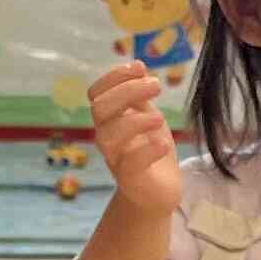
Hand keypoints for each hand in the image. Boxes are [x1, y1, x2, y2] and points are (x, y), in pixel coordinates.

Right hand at [86, 60, 183, 218]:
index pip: (96, 93)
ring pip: (109, 136)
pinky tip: (164, 144)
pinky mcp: (131, 180)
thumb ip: (140, 96)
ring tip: (160, 119)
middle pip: (100, 109)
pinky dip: (148, 150)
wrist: (158, 194)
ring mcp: (116, 160)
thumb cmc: (150, 152)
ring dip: (136, 121)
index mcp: (109, 120)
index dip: (114, 77)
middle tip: (156, 86)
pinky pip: (131, 164)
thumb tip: (138, 64)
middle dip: (127, 91)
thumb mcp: (147, 117)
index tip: (140, 68)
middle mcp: (107, 138)